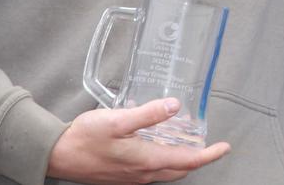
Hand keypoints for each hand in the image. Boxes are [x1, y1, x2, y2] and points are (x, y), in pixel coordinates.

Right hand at [47, 98, 229, 183]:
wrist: (59, 156)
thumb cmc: (86, 137)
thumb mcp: (118, 120)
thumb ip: (148, 114)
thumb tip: (174, 106)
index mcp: (146, 161)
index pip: (187, 161)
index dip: (208, 155)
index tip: (224, 147)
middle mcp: (143, 173)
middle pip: (180, 168)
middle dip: (199, 157)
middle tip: (211, 144)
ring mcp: (133, 176)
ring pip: (166, 169)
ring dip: (181, 157)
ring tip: (189, 138)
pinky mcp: (123, 174)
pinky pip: (152, 168)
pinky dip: (163, 156)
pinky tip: (156, 138)